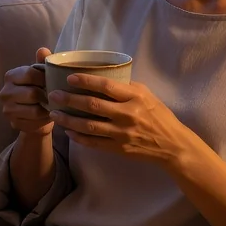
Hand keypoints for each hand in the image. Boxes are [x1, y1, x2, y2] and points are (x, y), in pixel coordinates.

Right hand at [0, 47, 53, 138]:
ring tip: (52, 106)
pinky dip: (43, 120)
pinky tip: (46, 116)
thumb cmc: (39, 90)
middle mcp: (5, 92)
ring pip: (34, 110)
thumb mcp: (41, 75)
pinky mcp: (13, 123)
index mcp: (11, 76)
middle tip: (56, 96)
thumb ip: (42, 62)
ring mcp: (7, 109)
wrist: (35, 115)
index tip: (54, 81)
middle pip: (32, 93)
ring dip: (46, 109)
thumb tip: (42, 50)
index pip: (30, 74)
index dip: (45, 78)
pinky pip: (33, 123)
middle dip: (47, 95)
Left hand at [48, 74, 192, 168]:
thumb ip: (126, 87)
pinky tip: (68, 132)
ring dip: (69, 120)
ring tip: (54, 113)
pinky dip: (79, 137)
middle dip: (69, 100)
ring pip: (89, 126)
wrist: (172, 145)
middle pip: (92, 105)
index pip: (106, 86)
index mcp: (135, 97)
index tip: (69, 77)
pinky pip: (94, 143)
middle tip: (53, 95)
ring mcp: (122, 133)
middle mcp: (127, 114)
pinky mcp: (119, 148)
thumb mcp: (147, 95)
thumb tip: (102, 78)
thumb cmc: (159, 115)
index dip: (86, 81)